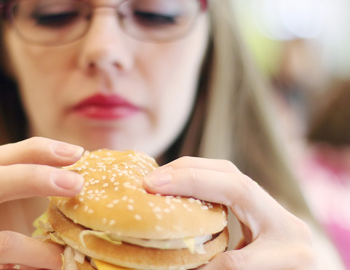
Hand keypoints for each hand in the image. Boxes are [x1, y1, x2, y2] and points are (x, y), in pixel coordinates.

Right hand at [143, 157, 315, 269]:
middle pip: (229, 172)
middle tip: (150, 181)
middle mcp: (274, 208)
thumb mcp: (260, 269)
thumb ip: (230, 265)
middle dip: (187, 172)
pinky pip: (222, 183)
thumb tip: (182, 259)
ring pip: (225, 171)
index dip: (196, 187)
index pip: (236, 191)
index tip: (157, 188)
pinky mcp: (251, 206)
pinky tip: (175, 186)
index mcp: (281, 225)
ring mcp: (263, 204)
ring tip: (158, 179)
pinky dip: (195, 179)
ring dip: (188, 171)